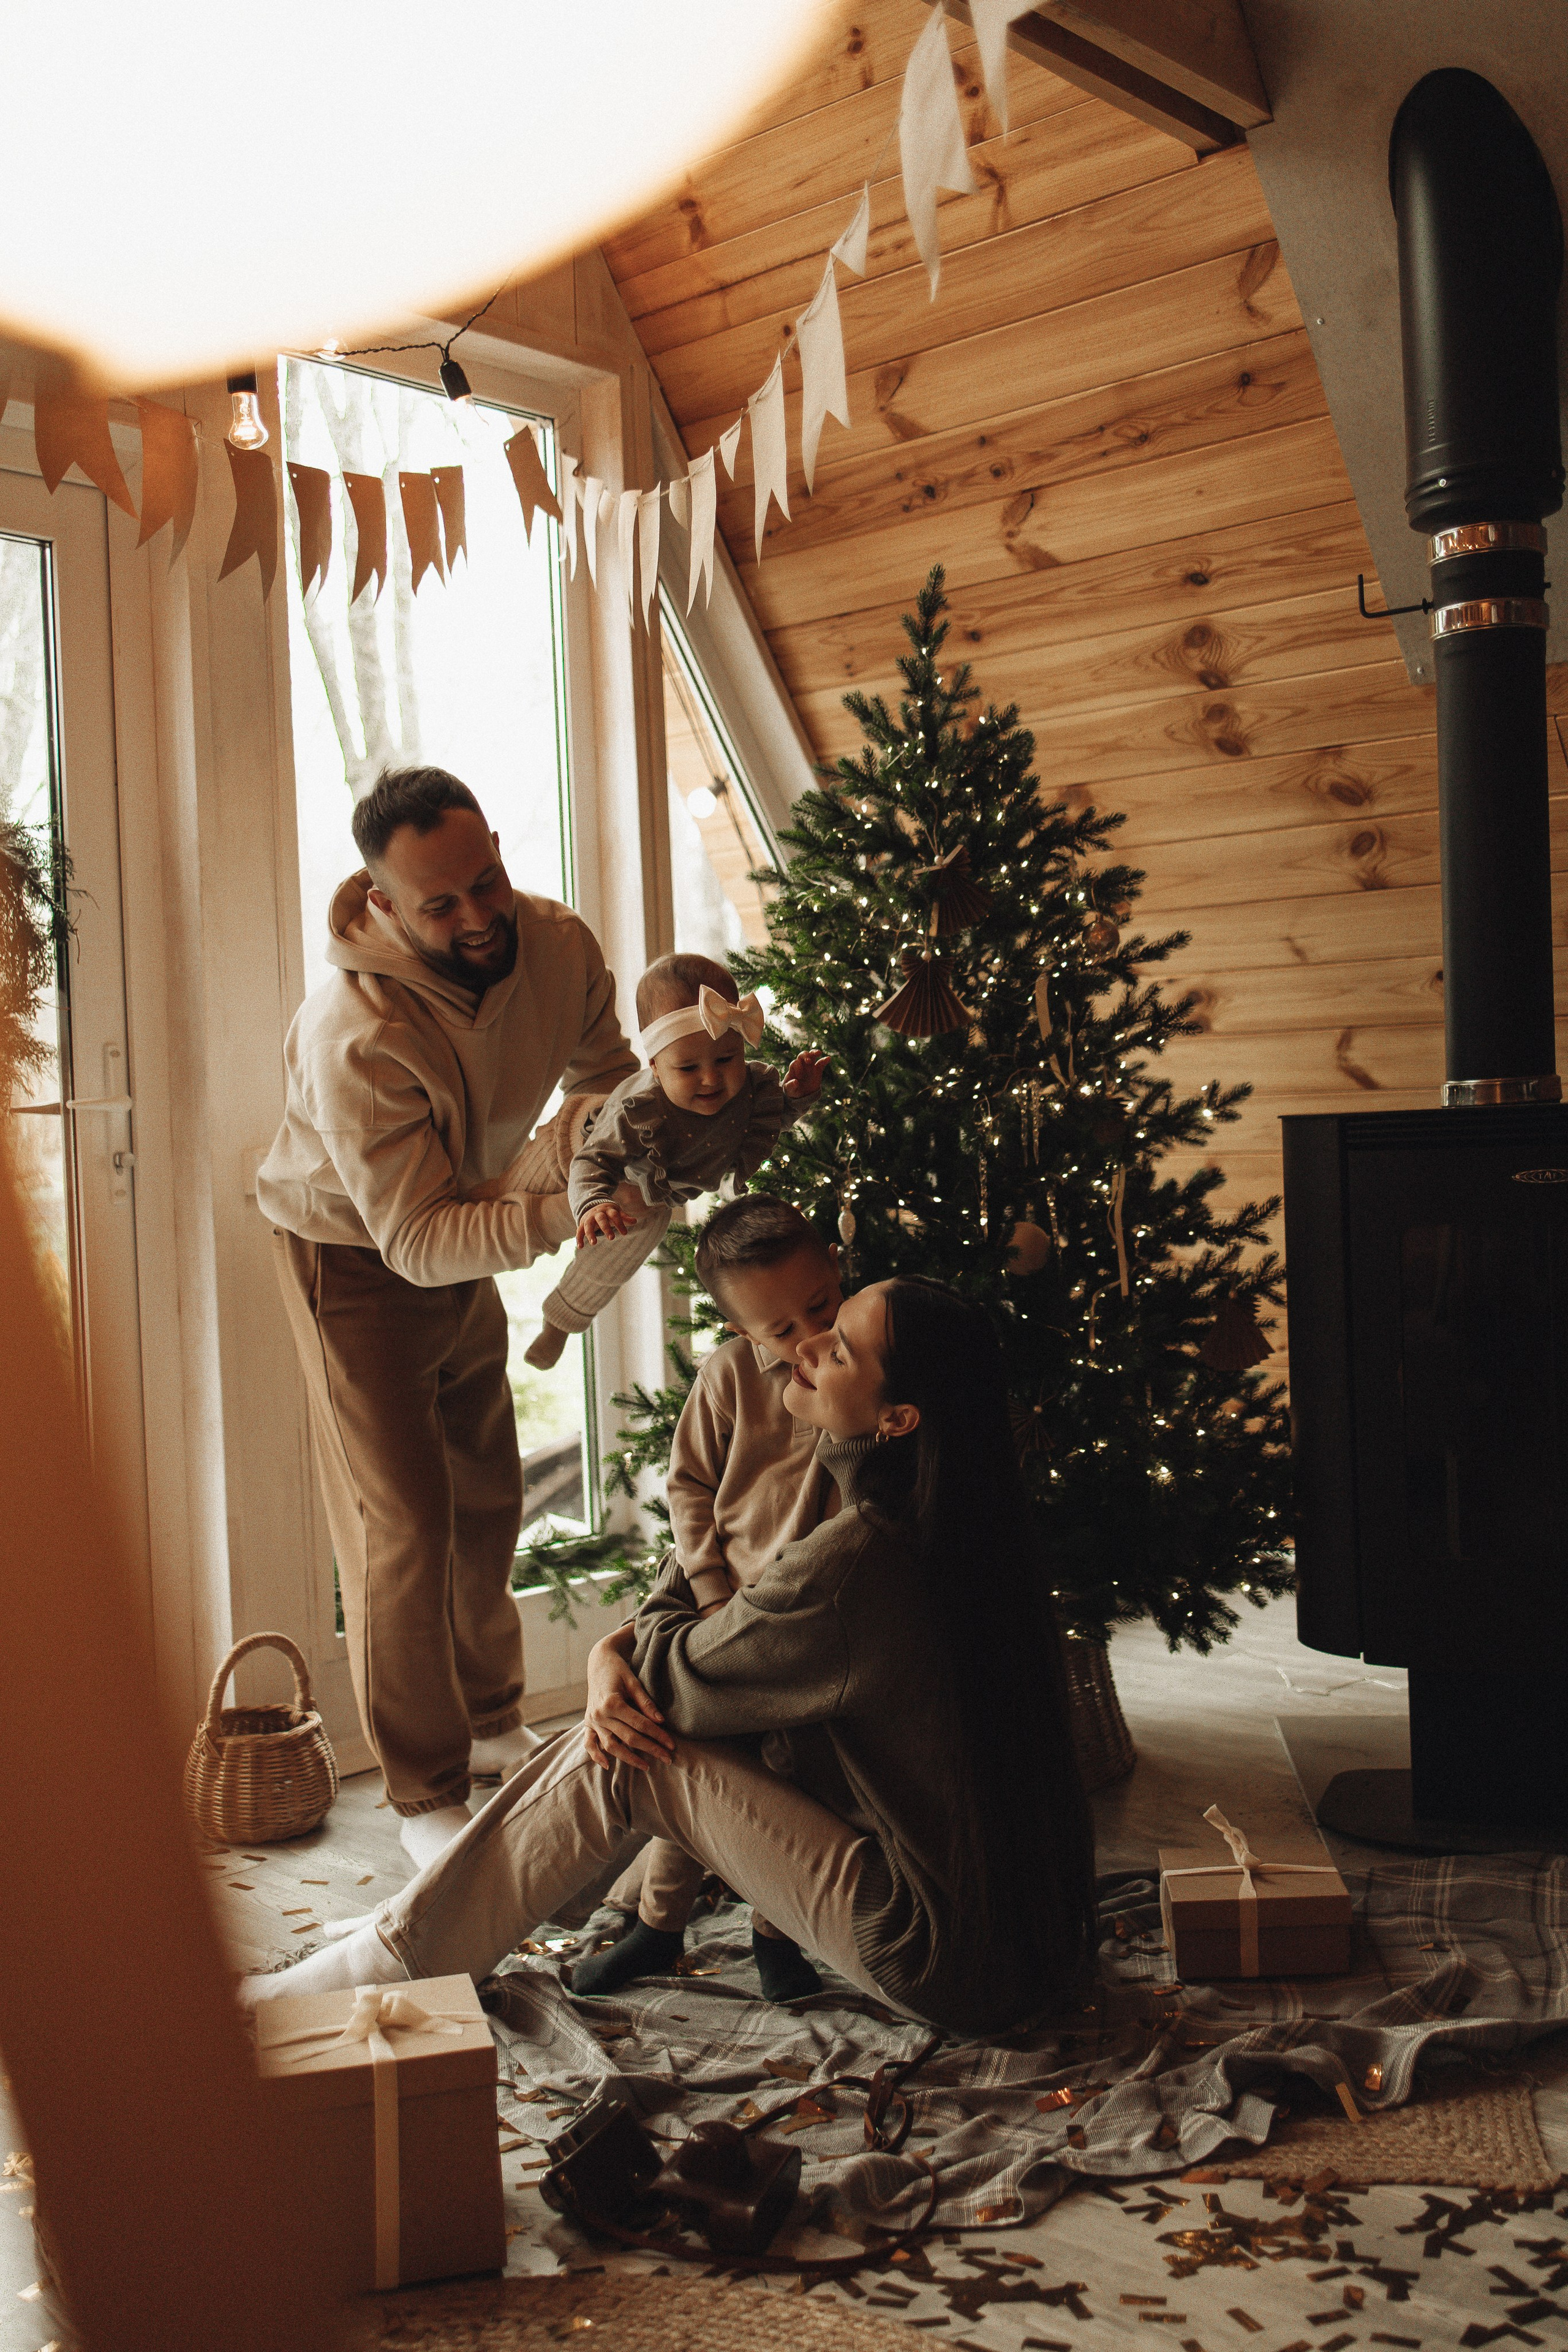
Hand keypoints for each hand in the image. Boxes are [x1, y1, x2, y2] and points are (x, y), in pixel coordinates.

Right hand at [577, 1188, 645, 1247]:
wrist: (592, 1205)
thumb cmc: (608, 1212)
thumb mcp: (616, 1212)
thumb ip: (624, 1217)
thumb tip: (635, 1221)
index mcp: (608, 1210)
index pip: (614, 1215)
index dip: (619, 1224)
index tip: (625, 1233)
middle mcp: (598, 1213)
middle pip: (601, 1219)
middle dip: (606, 1228)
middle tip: (612, 1238)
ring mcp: (589, 1218)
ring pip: (588, 1225)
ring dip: (590, 1234)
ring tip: (594, 1243)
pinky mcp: (582, 1224)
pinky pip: (579, 1231)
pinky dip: (579, 1238)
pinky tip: (580, 1247)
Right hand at [584, 1638, 675, 1770]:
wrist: (598, 1662)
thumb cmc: (619, 1670)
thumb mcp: (634, 1682)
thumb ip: (646, 1703)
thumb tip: (661, 1721)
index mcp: (612, 1703)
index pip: (640, 1725)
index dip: (658, 1735)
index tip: (671, 1745)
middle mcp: (600, 1714)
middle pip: (629, 1738)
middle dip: (650, 1749)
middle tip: (667, 1758)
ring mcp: (592, 1720)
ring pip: (611, 1746)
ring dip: (628, 1758)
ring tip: (646, 1766)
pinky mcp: (587, 1722)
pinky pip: (589, 1743)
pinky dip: (596, 1755)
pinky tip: (608, 1765)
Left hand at [782, 1050, 828, 1100]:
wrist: (802, 1095)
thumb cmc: (793, 1091)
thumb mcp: (789, 1091)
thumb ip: (790, 1086)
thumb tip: (795, 1082)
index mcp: (793, 1069)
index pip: (795, 1062)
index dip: (798, 1067)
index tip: (800, 1076)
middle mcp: (801, 1065)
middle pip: (802, 1055)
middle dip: (805, 1056)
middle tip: (808, 1061)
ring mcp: (810, 1067)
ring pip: (811, 1055)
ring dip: (814, 1052)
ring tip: (818, 1053)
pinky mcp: (817, 1070)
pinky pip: (821, 1063)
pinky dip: (825, 1060)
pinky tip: (828, 1058)